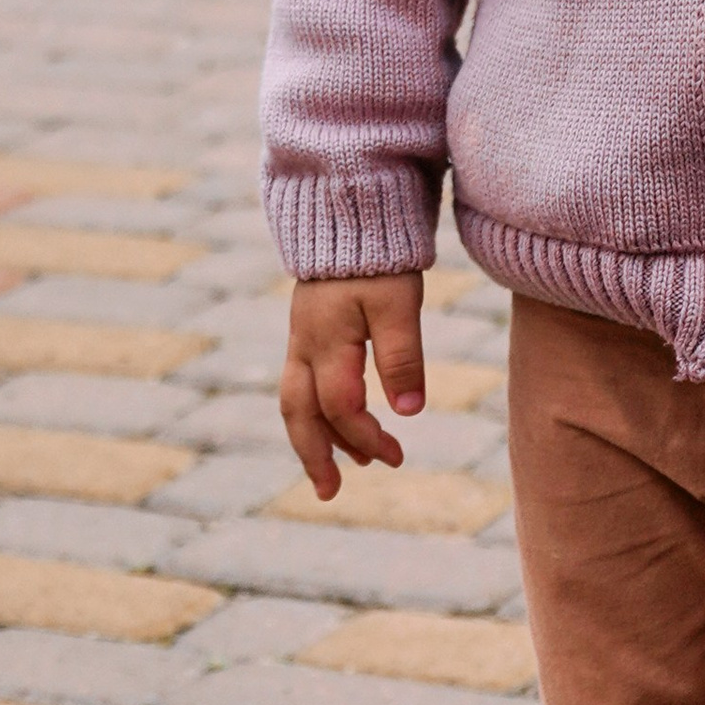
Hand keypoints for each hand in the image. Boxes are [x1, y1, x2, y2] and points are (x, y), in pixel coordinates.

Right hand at [280, 275, 427, 496]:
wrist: (347, 211)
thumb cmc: (379, 257)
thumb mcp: (399, 303)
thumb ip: (401, 356)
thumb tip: (410, 412)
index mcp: (328, 341)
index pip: (341, 407)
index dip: (366, 437)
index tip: (396, 455)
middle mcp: (305, 345)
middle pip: (298, 414)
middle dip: (314, 456)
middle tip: (331, 492)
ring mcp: (300, 338)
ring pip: (295, 401)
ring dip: (315, 438)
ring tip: (343, 468)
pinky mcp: (306, 331)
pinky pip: (300, 383)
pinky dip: (315, 412)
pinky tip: (336, 424)